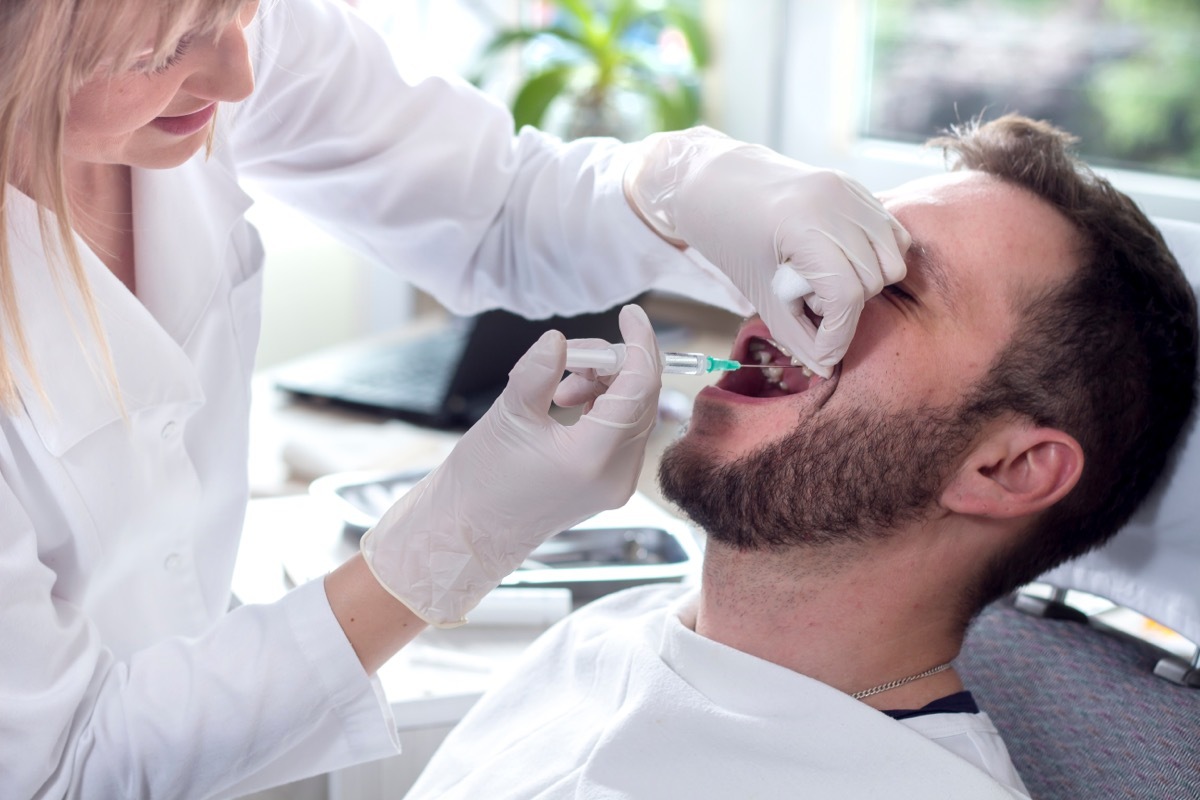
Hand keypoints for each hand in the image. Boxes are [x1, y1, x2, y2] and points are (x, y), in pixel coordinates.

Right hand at [360, 305, 661, 626]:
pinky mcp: (609, 485)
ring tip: (559, 385)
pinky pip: (622, 431)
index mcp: (593, 457)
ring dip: (604, 385)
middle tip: (571, 354)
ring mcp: (616, 484)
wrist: (471, 531)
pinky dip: (602, 406)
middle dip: (613, 365)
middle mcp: (616, 475)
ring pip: (633, 413)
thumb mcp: (509, 414)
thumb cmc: (481, 479)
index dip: (639, 344)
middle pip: (641, 398)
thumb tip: (559, 338)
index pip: (639, 387)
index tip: (630, 314)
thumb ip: (539, 371)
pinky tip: (566, 402)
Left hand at [624, 126, 909, 376]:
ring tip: (822, 279)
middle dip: (846, 306)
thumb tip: (826, 366)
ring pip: (894, 258)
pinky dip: (874, 257)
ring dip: (865, 283)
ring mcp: (850, 189)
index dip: (837, 333)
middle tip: (808, 301)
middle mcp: (836, 201)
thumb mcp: (758, 292)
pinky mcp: (857, 187)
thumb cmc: (727, 236)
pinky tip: (838, 261)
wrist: (715, 181)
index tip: (823, 352)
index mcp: (804, 224)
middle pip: (874, 279)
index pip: (846, 294)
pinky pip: (891, 234)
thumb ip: (795, 334)